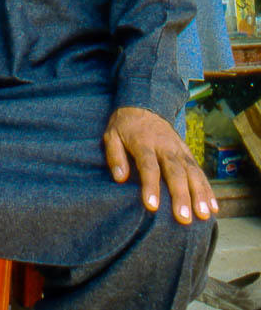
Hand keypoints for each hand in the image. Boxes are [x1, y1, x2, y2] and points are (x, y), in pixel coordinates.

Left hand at [103, 106, 216, 223]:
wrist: (144, 106)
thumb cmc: (125, 126)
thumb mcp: (112, 136)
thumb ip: (115, 156)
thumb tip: (119, 178)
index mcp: (144, 143)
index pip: (149, 166)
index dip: (151, 186)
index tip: (152, 206)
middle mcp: (165, 147)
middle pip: (175, 172)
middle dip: (181, 196)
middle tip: (184, 218)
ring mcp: (179, 150)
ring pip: (192, 173)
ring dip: (199, 194)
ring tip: (203, 215)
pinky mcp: (188, 153)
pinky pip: (199, 172)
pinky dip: (208, 189)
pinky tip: (213, 207)